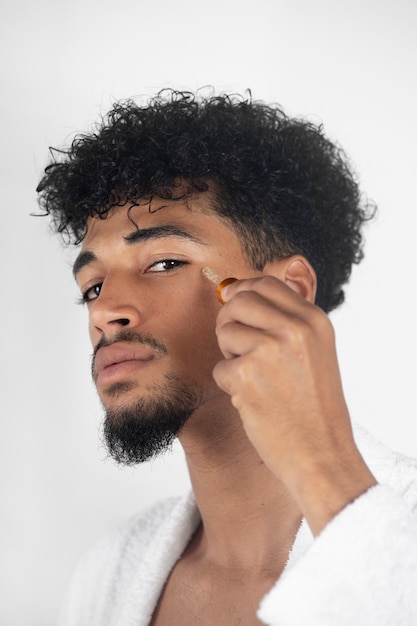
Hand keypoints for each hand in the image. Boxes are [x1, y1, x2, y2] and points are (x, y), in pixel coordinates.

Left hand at [212, 275, 375, 534]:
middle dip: (230, 320)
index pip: (266, 283)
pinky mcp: (246, 376)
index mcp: (314, 320)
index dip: (242, 290)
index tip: (232, 302)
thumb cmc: (315, 407)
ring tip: (254, 378)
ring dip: (230, 355)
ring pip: (225, 331)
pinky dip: (230, 385)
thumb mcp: (315, 351)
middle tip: (237, 347)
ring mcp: (269, 351)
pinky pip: (220, 368)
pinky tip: (253, 400)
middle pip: (239, 301)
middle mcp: (294, 329)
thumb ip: (284, 320)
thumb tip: (234, 291)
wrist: (322, 455)